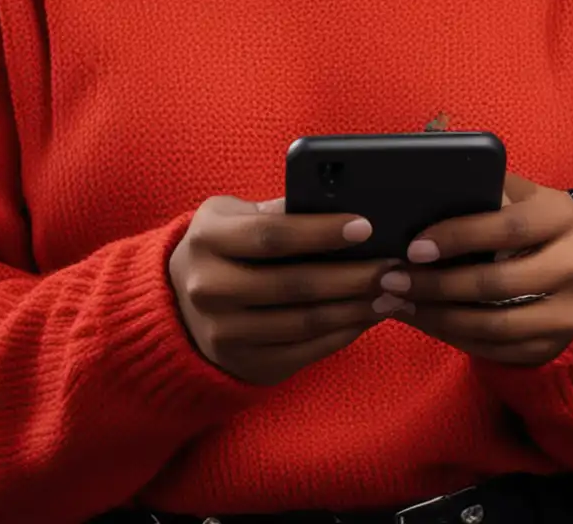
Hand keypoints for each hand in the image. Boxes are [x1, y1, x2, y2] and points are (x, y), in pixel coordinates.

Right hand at [168, 195, 402, 385]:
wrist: (179, 303)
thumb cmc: (223, 245)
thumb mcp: (234, 214)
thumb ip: (278, 210)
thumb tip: (340, 206)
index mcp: (207, 240)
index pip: (271, 236)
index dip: (320, 232)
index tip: (365, 226)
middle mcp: (210, 290)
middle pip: (293, 284)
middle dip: (351, 275)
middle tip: (393, 265)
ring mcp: (225, 334)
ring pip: (304, 322)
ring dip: (355, 307)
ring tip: (390, 290)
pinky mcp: (246, 365)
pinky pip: (305, 351)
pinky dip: (343, 333)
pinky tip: (368, 315)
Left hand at [374, 172, 572, 366]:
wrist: (571, 269)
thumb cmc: (525, 222)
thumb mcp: (517, 196)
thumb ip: (482, 183)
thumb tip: (428, 153)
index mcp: (563, 217)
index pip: (506, 227)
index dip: (457, 237)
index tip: (413, 246)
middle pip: (496, 283)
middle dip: (436, 284)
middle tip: (392, 280)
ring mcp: (568, 313)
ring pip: (493, 325)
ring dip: (438, 316)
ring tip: (399, 303)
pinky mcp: (553, 346)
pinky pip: (495, 349)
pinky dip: (453, 337)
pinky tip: (423, 321)